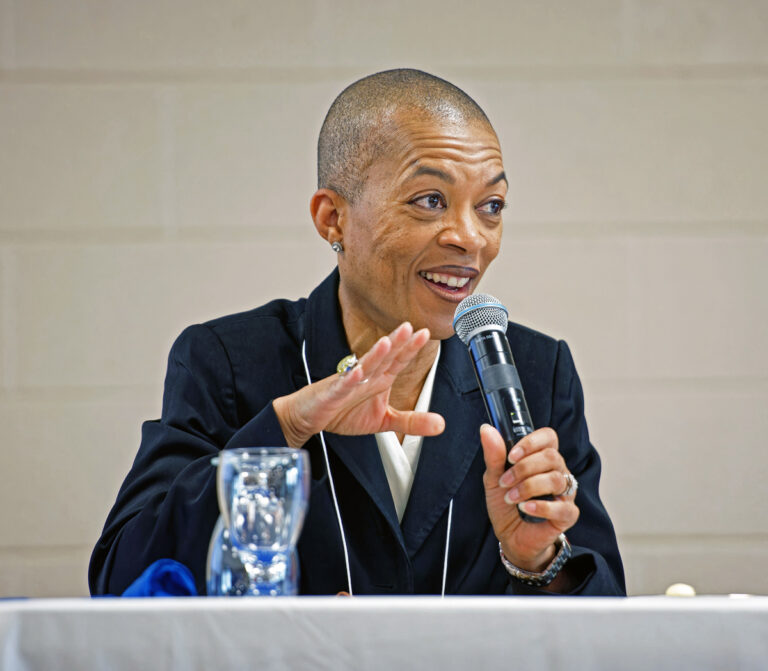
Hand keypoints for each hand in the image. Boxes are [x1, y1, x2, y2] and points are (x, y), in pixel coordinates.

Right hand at [273, 322, 444, 446]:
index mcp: (379, 379)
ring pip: (363, 366)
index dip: (410, 348)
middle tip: (409, 327)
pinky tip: (358, 373)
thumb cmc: (344, 412)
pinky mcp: (331, 395)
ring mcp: (348, 383)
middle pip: (382, 357)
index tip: (425, 333)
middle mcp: (365, 376)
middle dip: (395, 342)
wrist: (309, 416)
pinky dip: (349, 380)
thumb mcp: (384, 421)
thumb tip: (441, 425)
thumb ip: (412, 421)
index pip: (397, 360)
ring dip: (374, 355)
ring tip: (386, 343)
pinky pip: (341, 386)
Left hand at [481, 424, 578, 572]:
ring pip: (556, 479)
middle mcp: (557, 471)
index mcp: (541, 458)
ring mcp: (565, 493)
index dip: (531, 442)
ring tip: (510, 497)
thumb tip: (486, 429)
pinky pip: (563, 507)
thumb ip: (494, 455)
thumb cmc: (505, 503)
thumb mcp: (494, 478)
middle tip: (505, 481)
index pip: (548, 437)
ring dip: (528, 487)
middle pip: (551, 457)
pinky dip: (541, 507)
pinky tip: (525, 508)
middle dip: (524, 468)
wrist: (509, 535)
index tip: (511, 456)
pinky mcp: (568, 514)